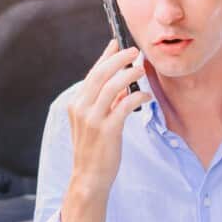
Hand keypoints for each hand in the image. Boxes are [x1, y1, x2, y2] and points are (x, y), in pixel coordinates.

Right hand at [67, 39, 150, 196]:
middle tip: (135, 51)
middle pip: (100, 75)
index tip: (117, 43)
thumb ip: (107, 103)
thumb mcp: (96, 122)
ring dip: (129, 74)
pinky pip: (124, 106)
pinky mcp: (106, 130)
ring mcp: (92, 119)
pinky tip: (146, 96)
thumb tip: (123, 86)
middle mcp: (81, 108)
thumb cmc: (95, 150)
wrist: (89, 177)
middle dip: (119, 59)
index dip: (105, 57)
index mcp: (76, 104)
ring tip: (142, 69)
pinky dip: (137, 96)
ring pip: (111, 87)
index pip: (92, 74)